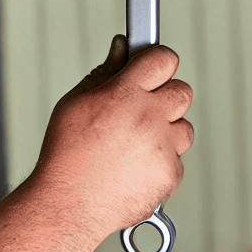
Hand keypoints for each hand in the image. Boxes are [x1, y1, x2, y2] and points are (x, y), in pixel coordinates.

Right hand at [32, 35, 193, 238]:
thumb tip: (122, 47)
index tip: (153, 69)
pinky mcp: (170, 174)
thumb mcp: (76, 102)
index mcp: (125, 92)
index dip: (158, 62)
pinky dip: (162, 162)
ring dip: (167, 131)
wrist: (69, 205)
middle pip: (183, 91)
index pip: (163, 59)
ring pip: (185, 127)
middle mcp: (149, 116)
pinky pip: (178, 159)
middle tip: (143, 109)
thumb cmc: (67, 153)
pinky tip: (135, 167)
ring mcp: (163, 147)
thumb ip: (106, 71)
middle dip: (165, 96)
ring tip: (136, 144)